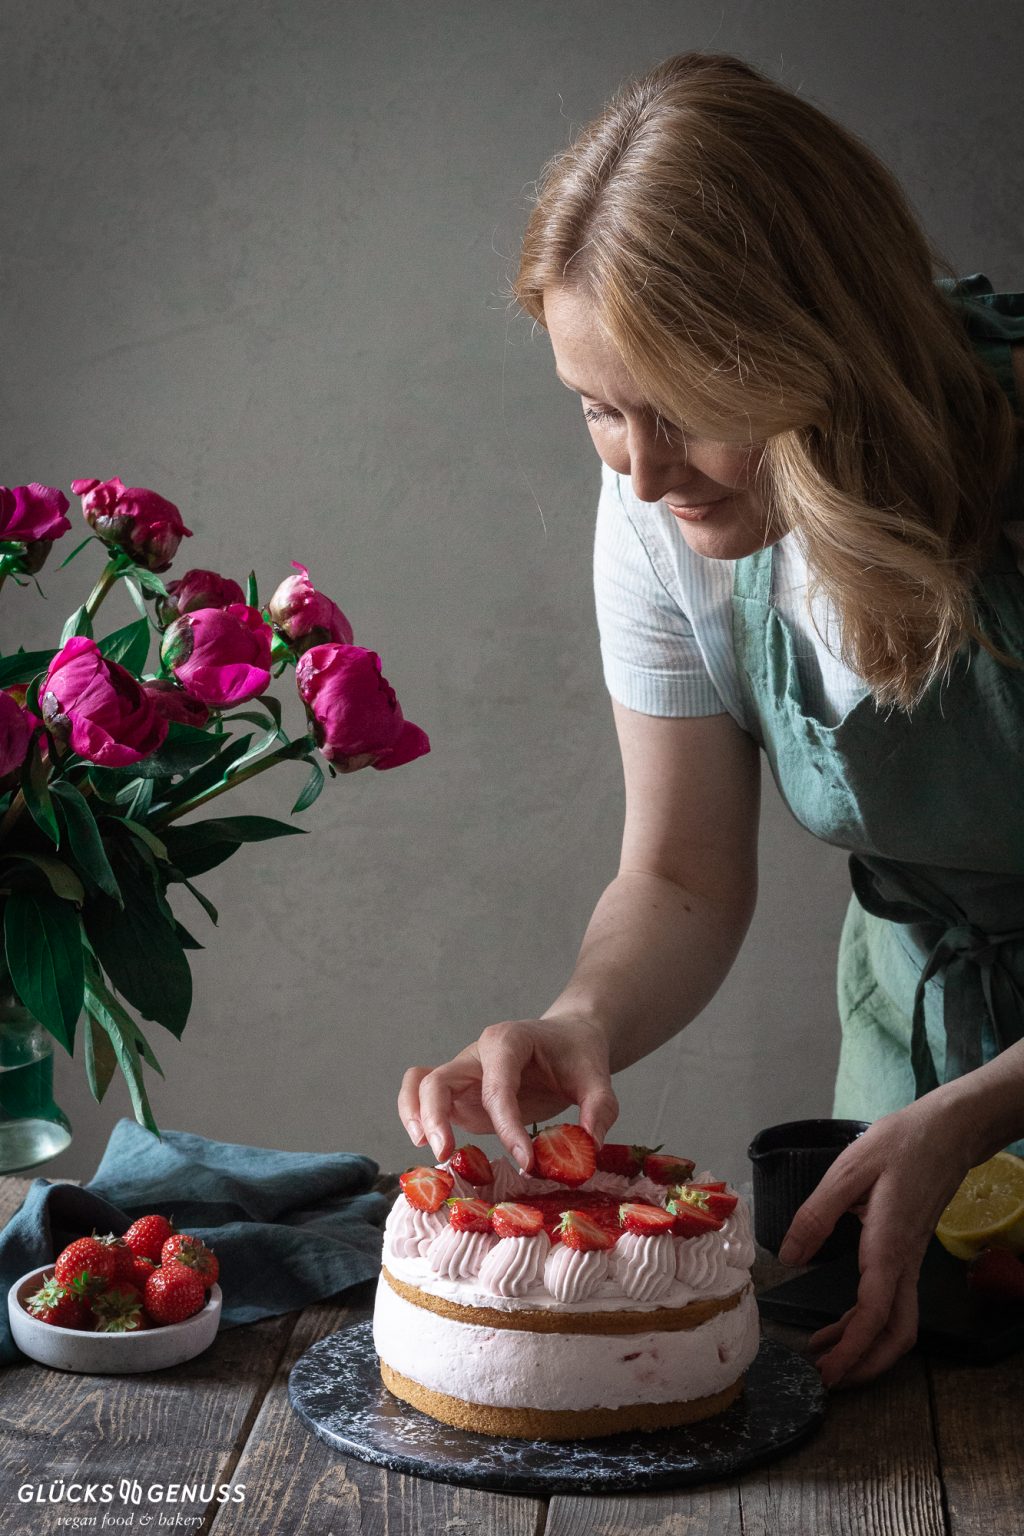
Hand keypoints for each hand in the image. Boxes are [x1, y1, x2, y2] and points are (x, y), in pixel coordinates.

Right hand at [397, 1015, 618, 1170]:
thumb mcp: (597, 1077)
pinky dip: (416, 1116)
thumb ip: (598, 1109)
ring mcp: (464, 1073)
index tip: (526, 1161)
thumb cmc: (577, 1054)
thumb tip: (589, 1148)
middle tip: (446, 1154)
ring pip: (421, 1085)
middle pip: (439, 1080)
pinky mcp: (461, 1094)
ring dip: (416, 1116)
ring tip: (431, 1150)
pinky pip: (424, 1097)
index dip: (507, 1126)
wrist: (569, 1038)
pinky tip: (429, 1144)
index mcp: (508, 1041)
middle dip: (436, 1117)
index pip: (497, 1086)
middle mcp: (477, 1054)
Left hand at [777, 1091, 977, 1388]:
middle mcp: (904, 1261)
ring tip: (824, 1358)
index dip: (853, 1348)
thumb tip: (787, 1257)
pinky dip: (867, 1321)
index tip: (829, 1371)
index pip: (875, 1312)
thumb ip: (816, 1214)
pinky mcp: (908, 1252)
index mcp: (888, 1244)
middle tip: (828, 1381)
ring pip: (897, 1322)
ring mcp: (910, 1260)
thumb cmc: (900, 1144)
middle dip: (867, 1365)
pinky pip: (892, 1300)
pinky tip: (839, 1321)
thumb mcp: (849, 1169)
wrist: (947, 1132)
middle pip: (897, 1334)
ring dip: (865, 1347)